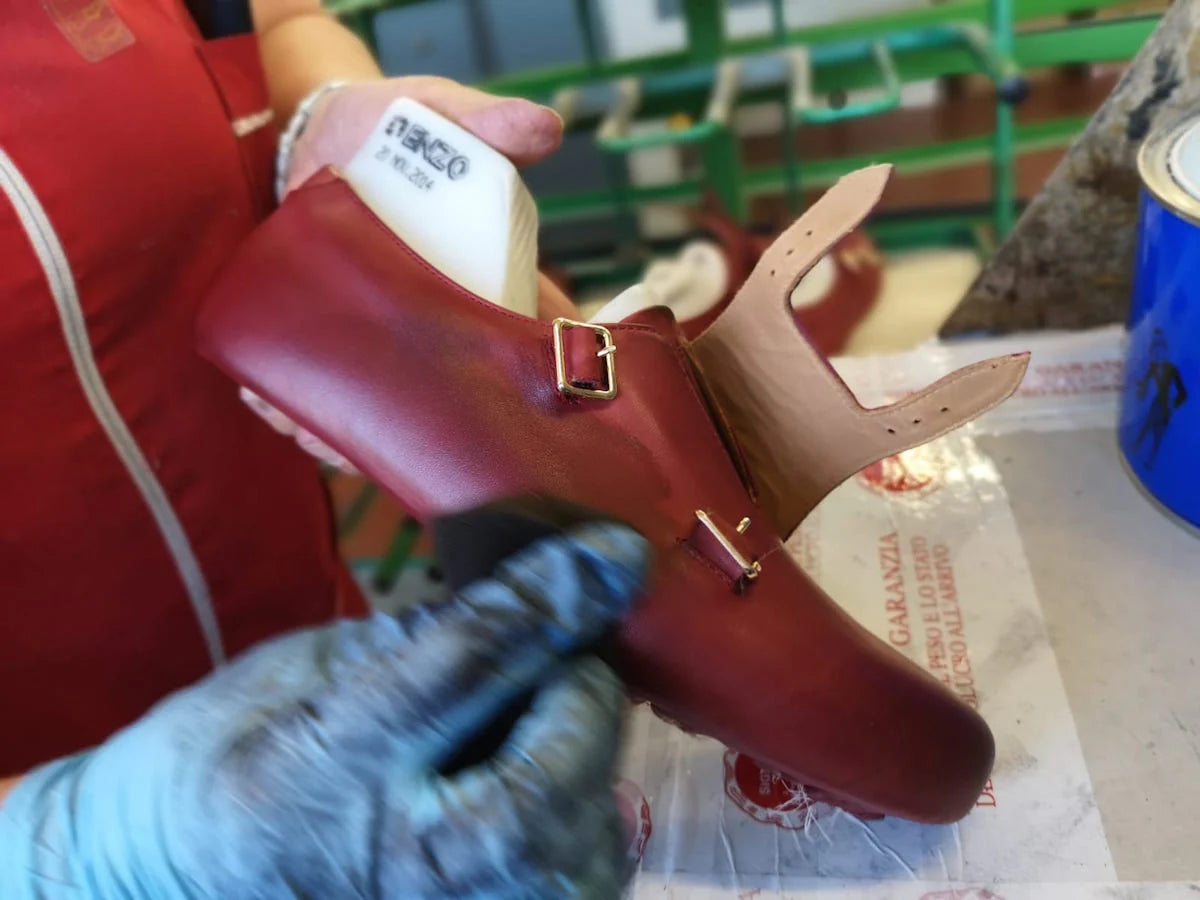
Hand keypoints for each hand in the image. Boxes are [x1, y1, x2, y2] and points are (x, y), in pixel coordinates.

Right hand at [0, 521, 647, 898]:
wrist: (186, 887)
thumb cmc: (231, 761)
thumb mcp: (301, 667)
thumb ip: (422, 633)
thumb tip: (536, 585)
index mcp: (341, 764)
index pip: (477, 657)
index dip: (555, 591)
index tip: (615, 547)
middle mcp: (430, 860)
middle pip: (572, 730)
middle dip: (570, 676)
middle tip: (529, 665)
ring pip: (603, 789)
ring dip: (576, 742)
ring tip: (503, 741)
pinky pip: (593, 844)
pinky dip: (575, 798)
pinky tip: (511, 788)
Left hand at [253, 76, 575, 468]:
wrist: (322, 125)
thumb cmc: (392, 123)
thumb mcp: (439, 112)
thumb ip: (486, 121)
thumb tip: (545, 129)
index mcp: (480, 290)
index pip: (512, 352)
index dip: (514, 391)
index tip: (493, 412)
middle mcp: (434, 328)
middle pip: (438, 401)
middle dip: (414, 430)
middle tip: (370, 432)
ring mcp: (382, 337)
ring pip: (378, 408)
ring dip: (344, 430)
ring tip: (304, 425)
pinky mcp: (334, 333)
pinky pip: (324, 388)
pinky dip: (298, 405)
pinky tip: (268, 404)